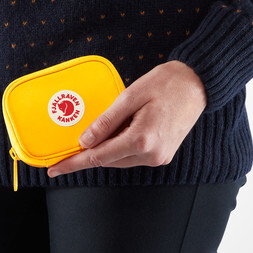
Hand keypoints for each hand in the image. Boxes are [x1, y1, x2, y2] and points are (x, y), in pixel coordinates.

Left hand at [47, 60, 207, 176]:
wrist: (197, 83)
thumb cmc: (166, 84)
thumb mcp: (130, 97)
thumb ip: (106, 122)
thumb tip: (85, 141)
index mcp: (141, 140)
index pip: (98, 157)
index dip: (74, 163)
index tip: (55, 169)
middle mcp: (151, 155)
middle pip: (108, 160)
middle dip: (89, 153)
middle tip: (72, 143)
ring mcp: (159, 157)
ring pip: (120, 159)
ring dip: (106, 149)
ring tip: (102, 129)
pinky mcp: (163, 154)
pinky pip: (133, 156)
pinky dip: (120, 147)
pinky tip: (118, 131)